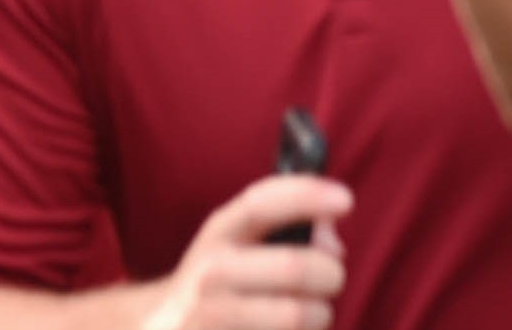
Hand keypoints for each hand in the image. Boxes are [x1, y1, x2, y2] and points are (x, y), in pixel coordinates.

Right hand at [138, 172, 357, 329]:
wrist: (165, 325)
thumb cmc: (223, 282)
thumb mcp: (243, 244)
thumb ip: (293, 232)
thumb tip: (332, 246)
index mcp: (220, 233)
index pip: (261, 203)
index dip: (306, 196)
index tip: (347, 199)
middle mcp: (211, 272)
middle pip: (294, 269)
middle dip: (331, 275)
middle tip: (331, 280)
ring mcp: (209, 315)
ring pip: (296, 315)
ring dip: (319, 316)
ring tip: (309, 313)